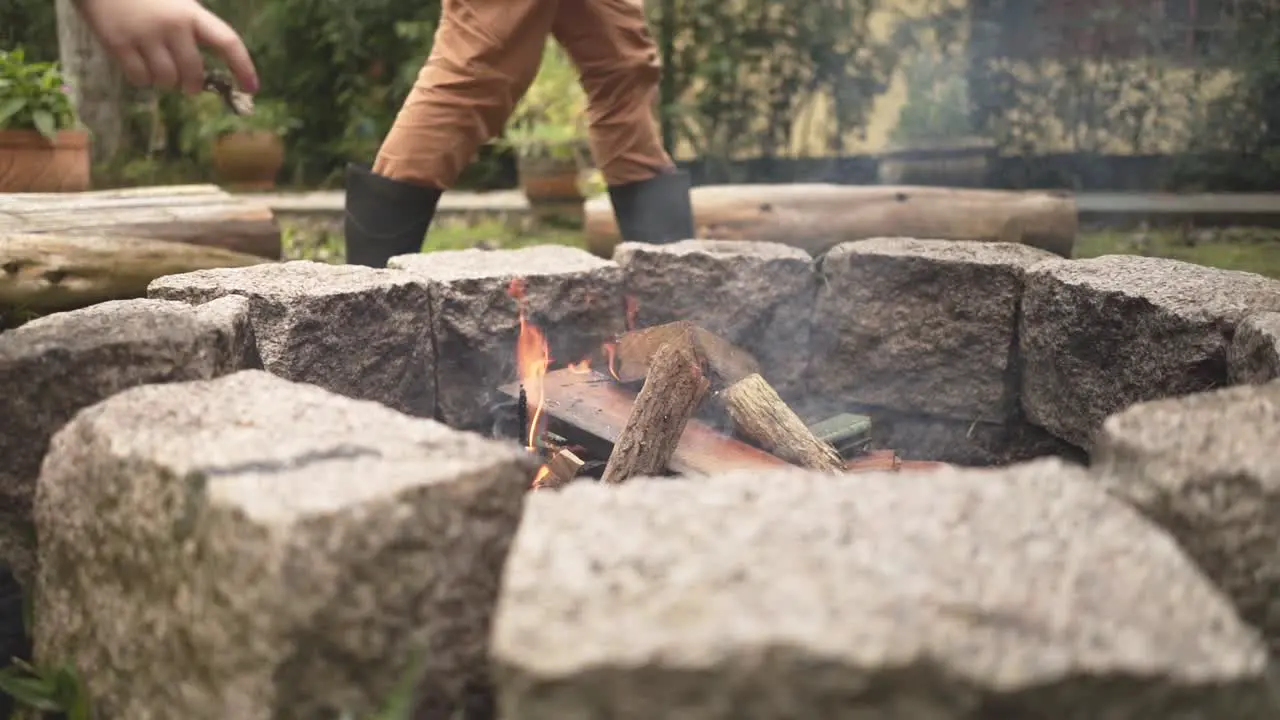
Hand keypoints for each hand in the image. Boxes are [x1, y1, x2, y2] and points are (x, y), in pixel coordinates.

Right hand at [74, 0, 258, 94]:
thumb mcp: (176, 2)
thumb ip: (192, 29)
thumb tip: (202, 70)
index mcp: (191, 13)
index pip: (227, 42)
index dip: (243, 67)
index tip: (252, 88)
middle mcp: (172, 25)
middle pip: (193, 72)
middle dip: (193, 85)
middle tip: (188, 86)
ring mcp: (144, 35)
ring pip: (166, 79)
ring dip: (166, 83)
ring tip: (160, 71)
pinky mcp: (118, 44)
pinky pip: (139, 78)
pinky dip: (143, 80)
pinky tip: (139, 67)